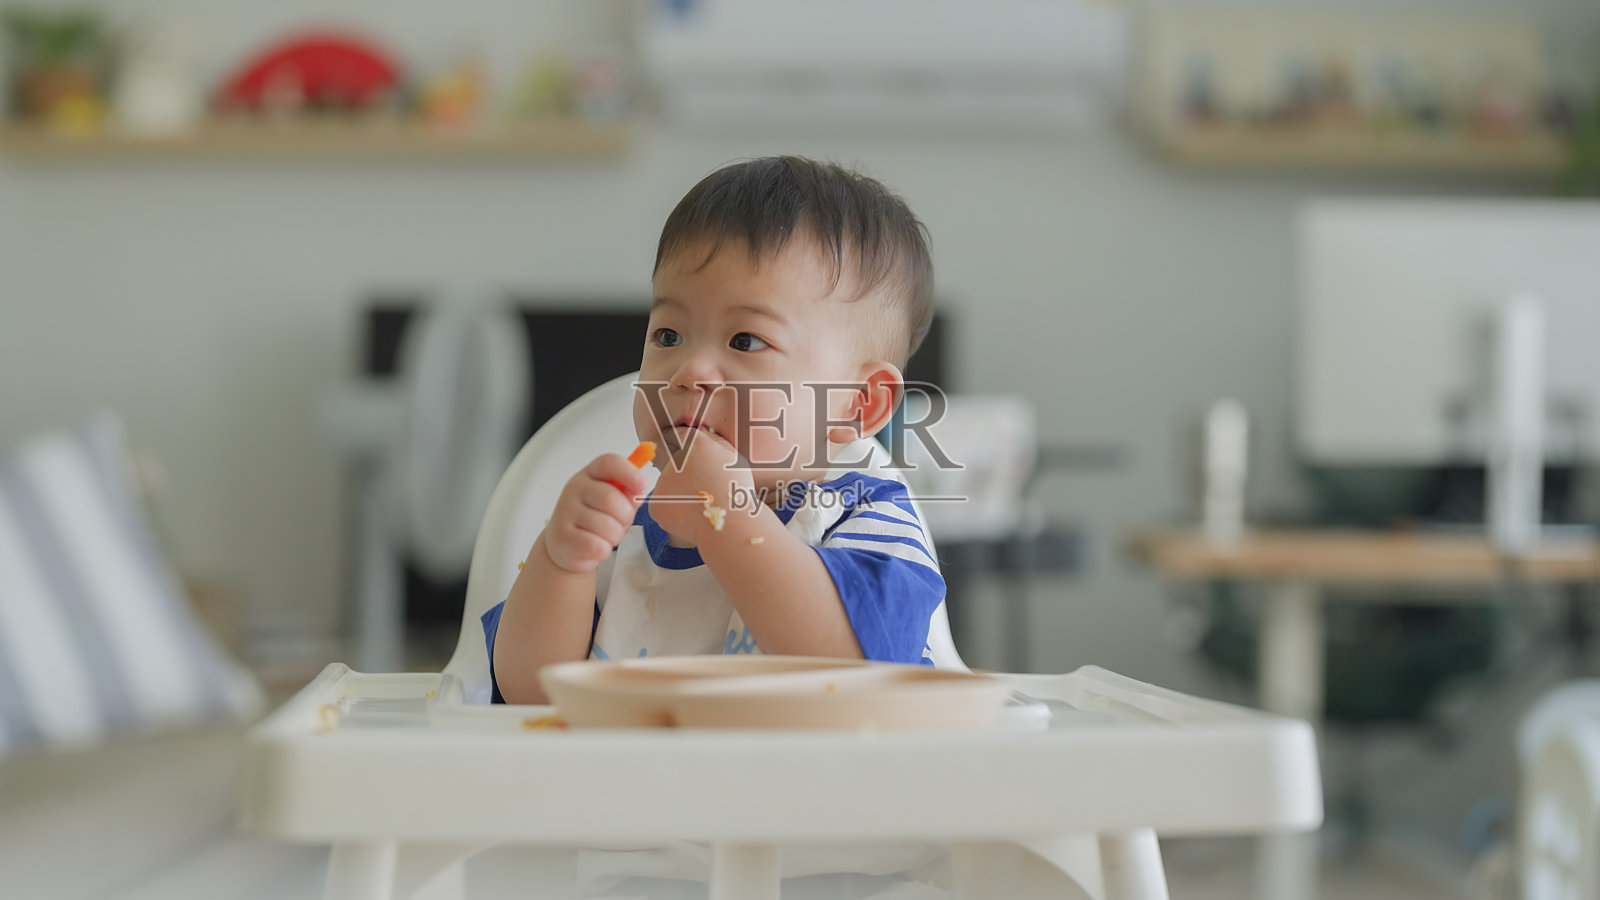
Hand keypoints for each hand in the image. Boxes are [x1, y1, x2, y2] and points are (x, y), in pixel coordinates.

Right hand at [541, 454, 648, 573]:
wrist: (565, 545)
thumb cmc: (594, 520)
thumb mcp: (613, 502)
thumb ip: (628, 493)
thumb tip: (639, 489)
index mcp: (590, 474)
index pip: (609, 462)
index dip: (629, 472)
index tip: (642, 485)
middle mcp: (575, 488)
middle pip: (611, 498)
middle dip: (624, 517)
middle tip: (619, 524)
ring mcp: (565, 511)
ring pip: (607, 526)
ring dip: (615, 537)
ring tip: (605, 536)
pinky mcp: (562, 536)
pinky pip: (597, 545)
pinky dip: (603, 550)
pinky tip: (595, 546)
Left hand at [649, 426, 754, 543]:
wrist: (729, 524)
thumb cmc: (734, 493)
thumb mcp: (732, 456)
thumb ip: (713, 441)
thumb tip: (699, 432)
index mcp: (694, 444)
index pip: (680, 437)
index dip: (688, 451)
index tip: (694, 460)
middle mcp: (673, 459)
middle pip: (673, 464)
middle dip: (684, 474)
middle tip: (703, 489)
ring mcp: (661, 483)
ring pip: (668, 486)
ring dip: (680, 494)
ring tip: (700, 505)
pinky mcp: (655, 505)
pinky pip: (664, 506)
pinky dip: (674, 512)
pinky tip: (691, 515)